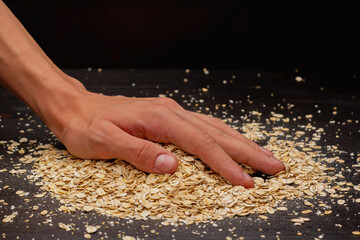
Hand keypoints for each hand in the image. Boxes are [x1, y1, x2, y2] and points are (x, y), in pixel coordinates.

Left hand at [55, 88, 284, 187]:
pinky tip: (232, 142)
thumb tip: (174, 166)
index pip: (201, 144)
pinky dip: (224, 136)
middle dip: (248, 151)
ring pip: (215, 127)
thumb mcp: (104, 142)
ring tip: (264, 155)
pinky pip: (204, 125)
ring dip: (242, 142)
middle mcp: (172, 112)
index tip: (247, 182)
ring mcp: (172, 113)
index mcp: (160, 119)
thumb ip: (139, 153)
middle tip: (276, 166)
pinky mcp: (169, 116)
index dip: (226, 164)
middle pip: (218, 132)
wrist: (76, 108)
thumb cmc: (87, 126)